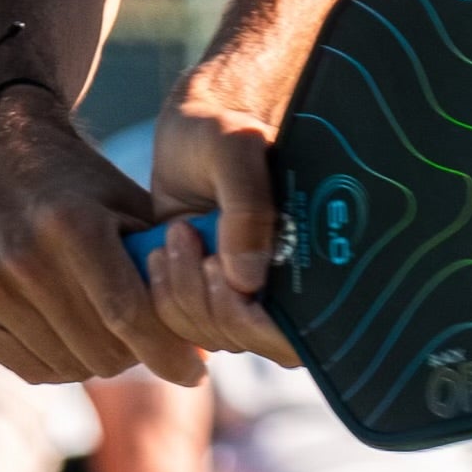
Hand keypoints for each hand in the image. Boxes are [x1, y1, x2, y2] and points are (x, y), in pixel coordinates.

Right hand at [0, 88, 212, 390]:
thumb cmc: (80, 184)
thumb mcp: (130, 204)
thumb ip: (167, 261)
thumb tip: (211, 333)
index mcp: (71, 225)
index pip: (127, 315)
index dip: (167, 353)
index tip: (195, 373)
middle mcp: (22, 257)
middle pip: (98, 350)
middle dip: (135, 354)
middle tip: (146, 339)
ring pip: (66, 366)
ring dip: (97, 359)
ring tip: (107, 330)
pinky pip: (29, 367)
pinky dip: (60, 361)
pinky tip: (70, 332)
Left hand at [142, 89, 302, 372]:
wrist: (191, 130)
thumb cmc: (221, 130)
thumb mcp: (236, 151)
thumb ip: (247, 210)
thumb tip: (247, 283)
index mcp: (313, 258)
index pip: (299, 332)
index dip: (257, 322)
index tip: (218, 267)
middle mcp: (284, 286)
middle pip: (252, 340)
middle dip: (209, 300)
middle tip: (184, 236)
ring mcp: (245, 295)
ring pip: (214, 336)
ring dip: (182, 293)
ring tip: (174, 233)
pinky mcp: (208, 295)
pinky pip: (185, 326)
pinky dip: (164, 295)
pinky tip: (159, 250)